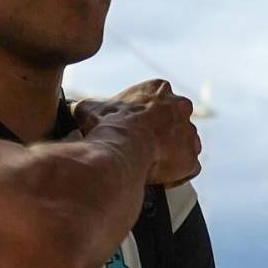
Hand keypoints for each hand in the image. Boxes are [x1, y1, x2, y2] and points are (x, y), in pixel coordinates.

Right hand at [72, 79, 200, 186]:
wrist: (123, 147)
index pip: (158, 102)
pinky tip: (160, 179)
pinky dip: (177, 175)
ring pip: (184, 145)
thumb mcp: (91, 108)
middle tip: (144, 147)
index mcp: (158, 89)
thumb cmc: (108, 125)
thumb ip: (91, 107)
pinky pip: (188, 168)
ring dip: (171, 154)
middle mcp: (180, 107)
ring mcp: (189, 134)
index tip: (135, 127)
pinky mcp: (191, 159)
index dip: (146, 117)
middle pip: (175, 122)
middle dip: (163, 134)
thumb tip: (76, 110)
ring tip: (150, 164)